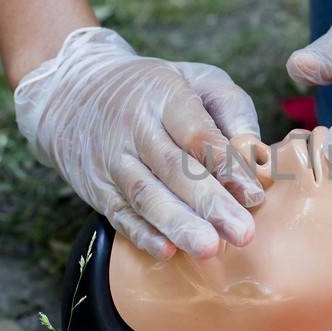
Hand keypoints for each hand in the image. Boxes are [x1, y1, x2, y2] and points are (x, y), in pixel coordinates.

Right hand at [14, 27, 264, 258]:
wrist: (74, 90)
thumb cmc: (156, 89)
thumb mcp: (198, 79)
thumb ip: (232, 109)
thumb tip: (257, 154)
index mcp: (165, 96)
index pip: (197, 133)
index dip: (226, 165)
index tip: (254, 194)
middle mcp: (134, 128)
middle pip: (173, 168)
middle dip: (209, 203)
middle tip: (242, 232)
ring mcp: (111, 159)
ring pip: (145, 195)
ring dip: (177, 224)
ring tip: (209, 248)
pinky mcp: (96, 187)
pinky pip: (119, 213)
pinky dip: (141, 234)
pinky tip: (166, 251)